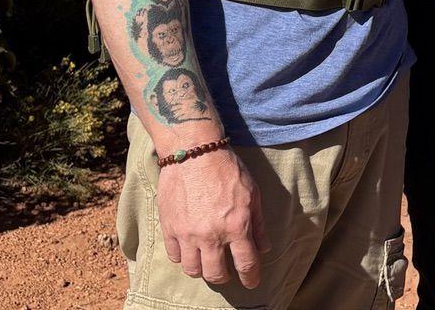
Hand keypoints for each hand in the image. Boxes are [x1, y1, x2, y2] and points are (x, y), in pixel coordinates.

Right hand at [157, 145, 267, 287]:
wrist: (195, 151)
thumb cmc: (227, 168)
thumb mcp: (252, 192)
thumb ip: (258, 223)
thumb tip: (264, 248)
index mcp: (237, 226)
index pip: (246, 263)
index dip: (251, 278)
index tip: (252, 283)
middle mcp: (212, 235)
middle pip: (216, 274)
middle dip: (223, 277)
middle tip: (226, 272)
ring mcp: (188, 234)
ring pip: (193, 270)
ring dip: (201, 269)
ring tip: (206, 260)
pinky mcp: (170, 229)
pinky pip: (174, 256)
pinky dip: (182, 256)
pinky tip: (189, 248)